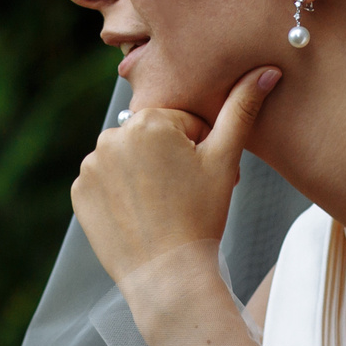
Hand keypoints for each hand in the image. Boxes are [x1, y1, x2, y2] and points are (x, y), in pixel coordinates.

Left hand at [71, 66, 277, 285]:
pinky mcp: (79, 193)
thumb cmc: (202, 217)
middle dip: (171, 159)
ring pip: (129, 160)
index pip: (182, 123)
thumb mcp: (225, 159)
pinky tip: (140, 215)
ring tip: (164, 207)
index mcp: (147, 121)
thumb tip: (266, 70)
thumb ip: (242, 109)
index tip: (203, 178)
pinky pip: (105, 183)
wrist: (167, 275)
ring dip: (145, 174)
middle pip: (153, 139)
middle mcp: (111, 136)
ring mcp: (90, 166)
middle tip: (187, 195)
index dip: (200, 150)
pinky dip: (121, 195)